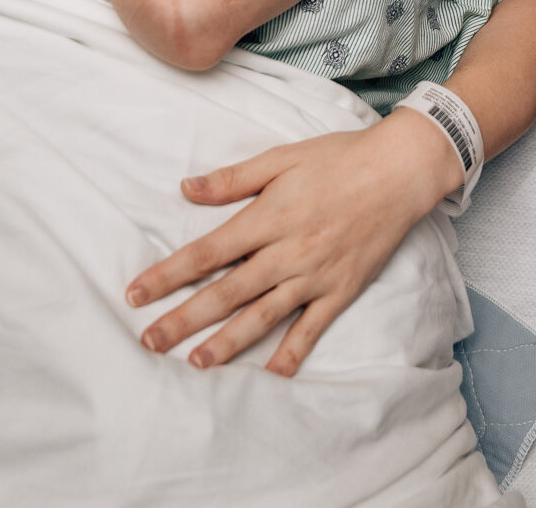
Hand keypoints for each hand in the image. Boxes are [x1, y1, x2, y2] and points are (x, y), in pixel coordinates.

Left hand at [127, 108, 461, 374]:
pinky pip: (312, 328)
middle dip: (184, 319)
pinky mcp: (341, 289)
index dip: (168, 275)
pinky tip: (271, 376)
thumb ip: (233, 179)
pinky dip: (292, 353)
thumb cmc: (339, 158)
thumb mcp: (281, 158)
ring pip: (263, 317)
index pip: (207, 253)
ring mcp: (315, 275)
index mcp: (268, 218)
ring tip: (196, 363)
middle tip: (150, 342)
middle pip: (226, 293)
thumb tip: (185, 190)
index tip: (135, 293)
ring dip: (227, 343)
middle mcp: (288, 253)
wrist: (400, 171)